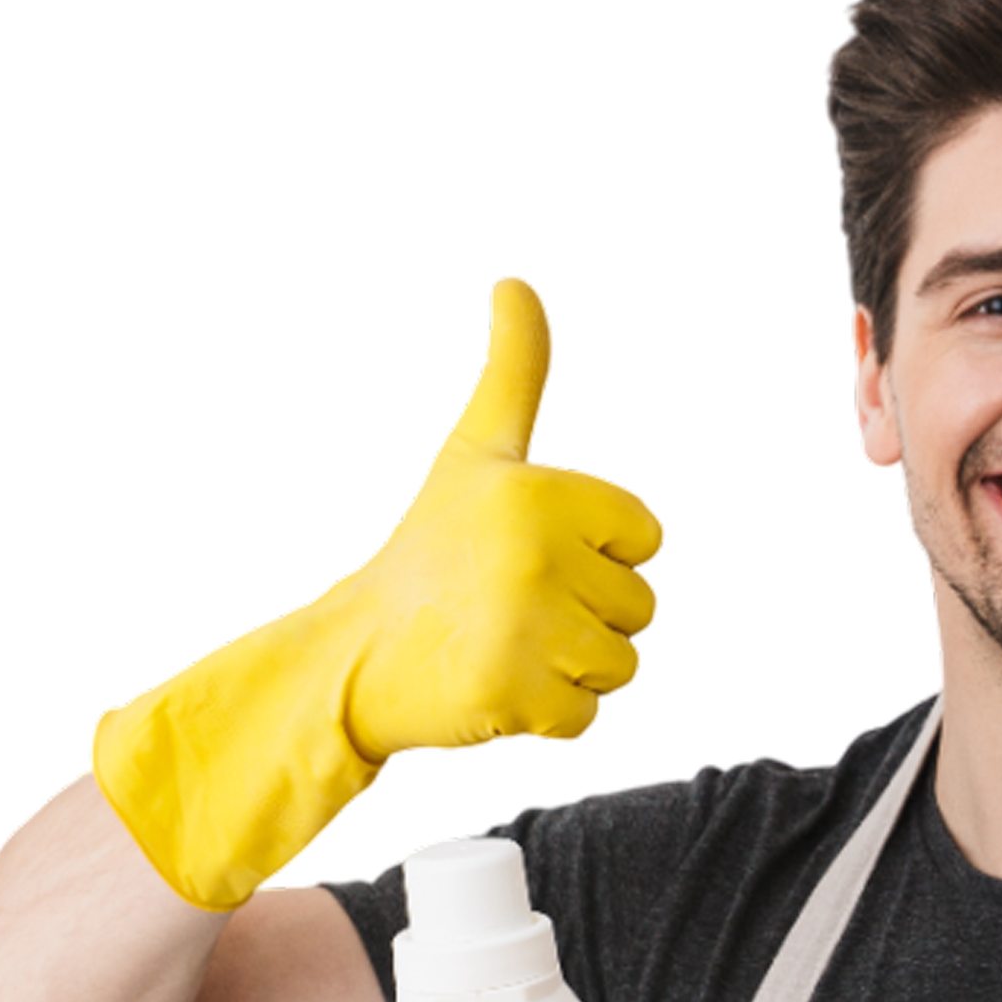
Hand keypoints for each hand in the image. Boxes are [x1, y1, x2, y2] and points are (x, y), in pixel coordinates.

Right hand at [342, 275, 664, 754]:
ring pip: (622, 666)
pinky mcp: (521, 701)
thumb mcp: (473, 452)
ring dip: (573, 668)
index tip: (535, 556)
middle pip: (642, 607)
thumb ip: (514, 371)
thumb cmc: (428, 552)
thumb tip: (515, 283)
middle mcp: (541, 558)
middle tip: (513, 608)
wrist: (356, 653)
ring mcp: (532, 634)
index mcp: (544, 493)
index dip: (599, 553)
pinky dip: (551, 717)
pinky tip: (502, 688)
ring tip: (509, 645)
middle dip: (588, 616)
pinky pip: (587, 719)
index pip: (645, 537)